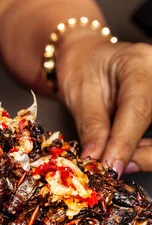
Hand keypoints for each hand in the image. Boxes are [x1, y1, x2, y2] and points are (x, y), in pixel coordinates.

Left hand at [56, 30, 151, 175]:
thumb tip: (96, 160)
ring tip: (114, 159)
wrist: (88, 56)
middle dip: (143, 154)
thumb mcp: (78, 95)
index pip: (138, 110)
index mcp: (139, 65)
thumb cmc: (81, 68)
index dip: (124, 144)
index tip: (109, 167)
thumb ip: (91, 127)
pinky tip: (127, 153)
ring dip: (144, 154)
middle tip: (113, 167)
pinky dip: (145, 149)